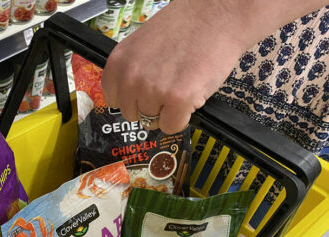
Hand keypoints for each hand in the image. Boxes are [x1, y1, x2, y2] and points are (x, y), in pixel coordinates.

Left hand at [101, 0, 250, 133]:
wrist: (218, 15)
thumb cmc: (185, 27)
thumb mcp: (142, 46)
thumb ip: (131, 72)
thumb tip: (129, 98)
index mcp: (118, 63)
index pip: (113, 100)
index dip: (133, 99)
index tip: (144, 94)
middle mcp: (131, 78)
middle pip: (132, 114)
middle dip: (150, 106)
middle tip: (168, 87)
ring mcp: (153, 90)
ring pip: (152, 122)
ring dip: (168, 110)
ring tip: (182, 85)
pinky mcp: (178, 100)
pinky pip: (172, 126)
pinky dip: (182, 118)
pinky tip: (190, 96)